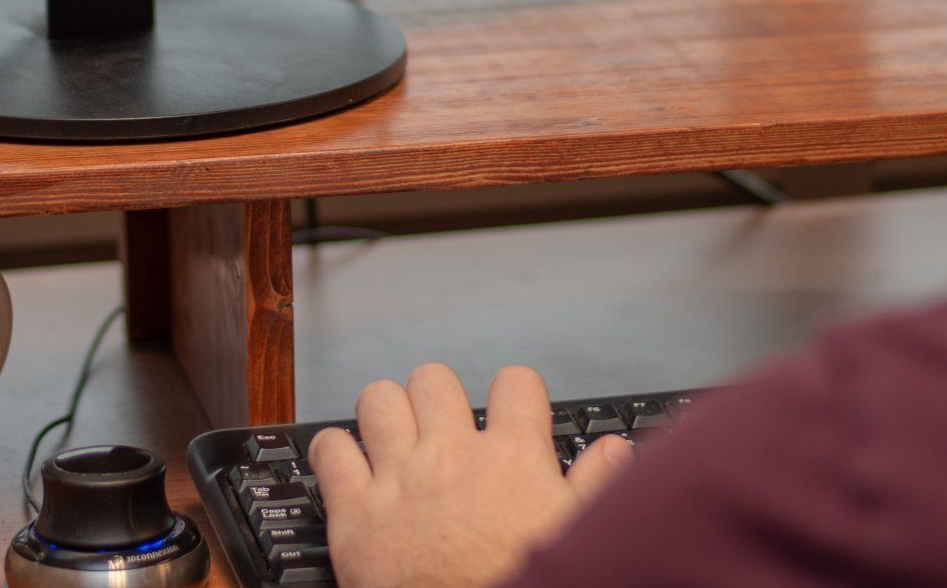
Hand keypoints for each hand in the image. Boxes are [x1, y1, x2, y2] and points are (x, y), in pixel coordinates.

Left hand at [309, 363, 635, 587]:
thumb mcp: (577, 536)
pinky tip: (347, 463)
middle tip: (442, 424)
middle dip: (438, 396)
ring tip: (393, 434)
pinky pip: (331, 451)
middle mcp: (452, 456)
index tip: (511, 411)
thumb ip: (599, 485)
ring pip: (378, 400)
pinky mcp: (355, 512)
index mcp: (512, 459)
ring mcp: (398, 479)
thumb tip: (615, 450)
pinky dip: (334, 450)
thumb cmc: (519, 586)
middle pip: (434, 380)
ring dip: (385, 412)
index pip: (515, 383)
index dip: (514, 394)